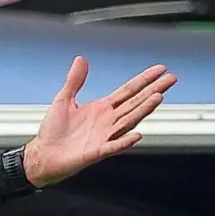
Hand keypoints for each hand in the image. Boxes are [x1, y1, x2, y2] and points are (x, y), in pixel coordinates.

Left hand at [22, 57, 174, 186]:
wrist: (43, 155)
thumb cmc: (53, 131)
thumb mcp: (64, 100)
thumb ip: (74, 81)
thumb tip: (81, 59)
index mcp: (102, 108)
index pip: (128, 91)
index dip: (144, 80)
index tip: (161, 70)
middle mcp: (108, 121)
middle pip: (135, 103)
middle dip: (153, 90)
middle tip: (171, 79)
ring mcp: (104, 136)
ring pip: (128, 121)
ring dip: (143, 110)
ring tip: (158, 97)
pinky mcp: (96, 152)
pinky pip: (113, 146)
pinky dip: (124, 142)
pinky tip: (136, 135)